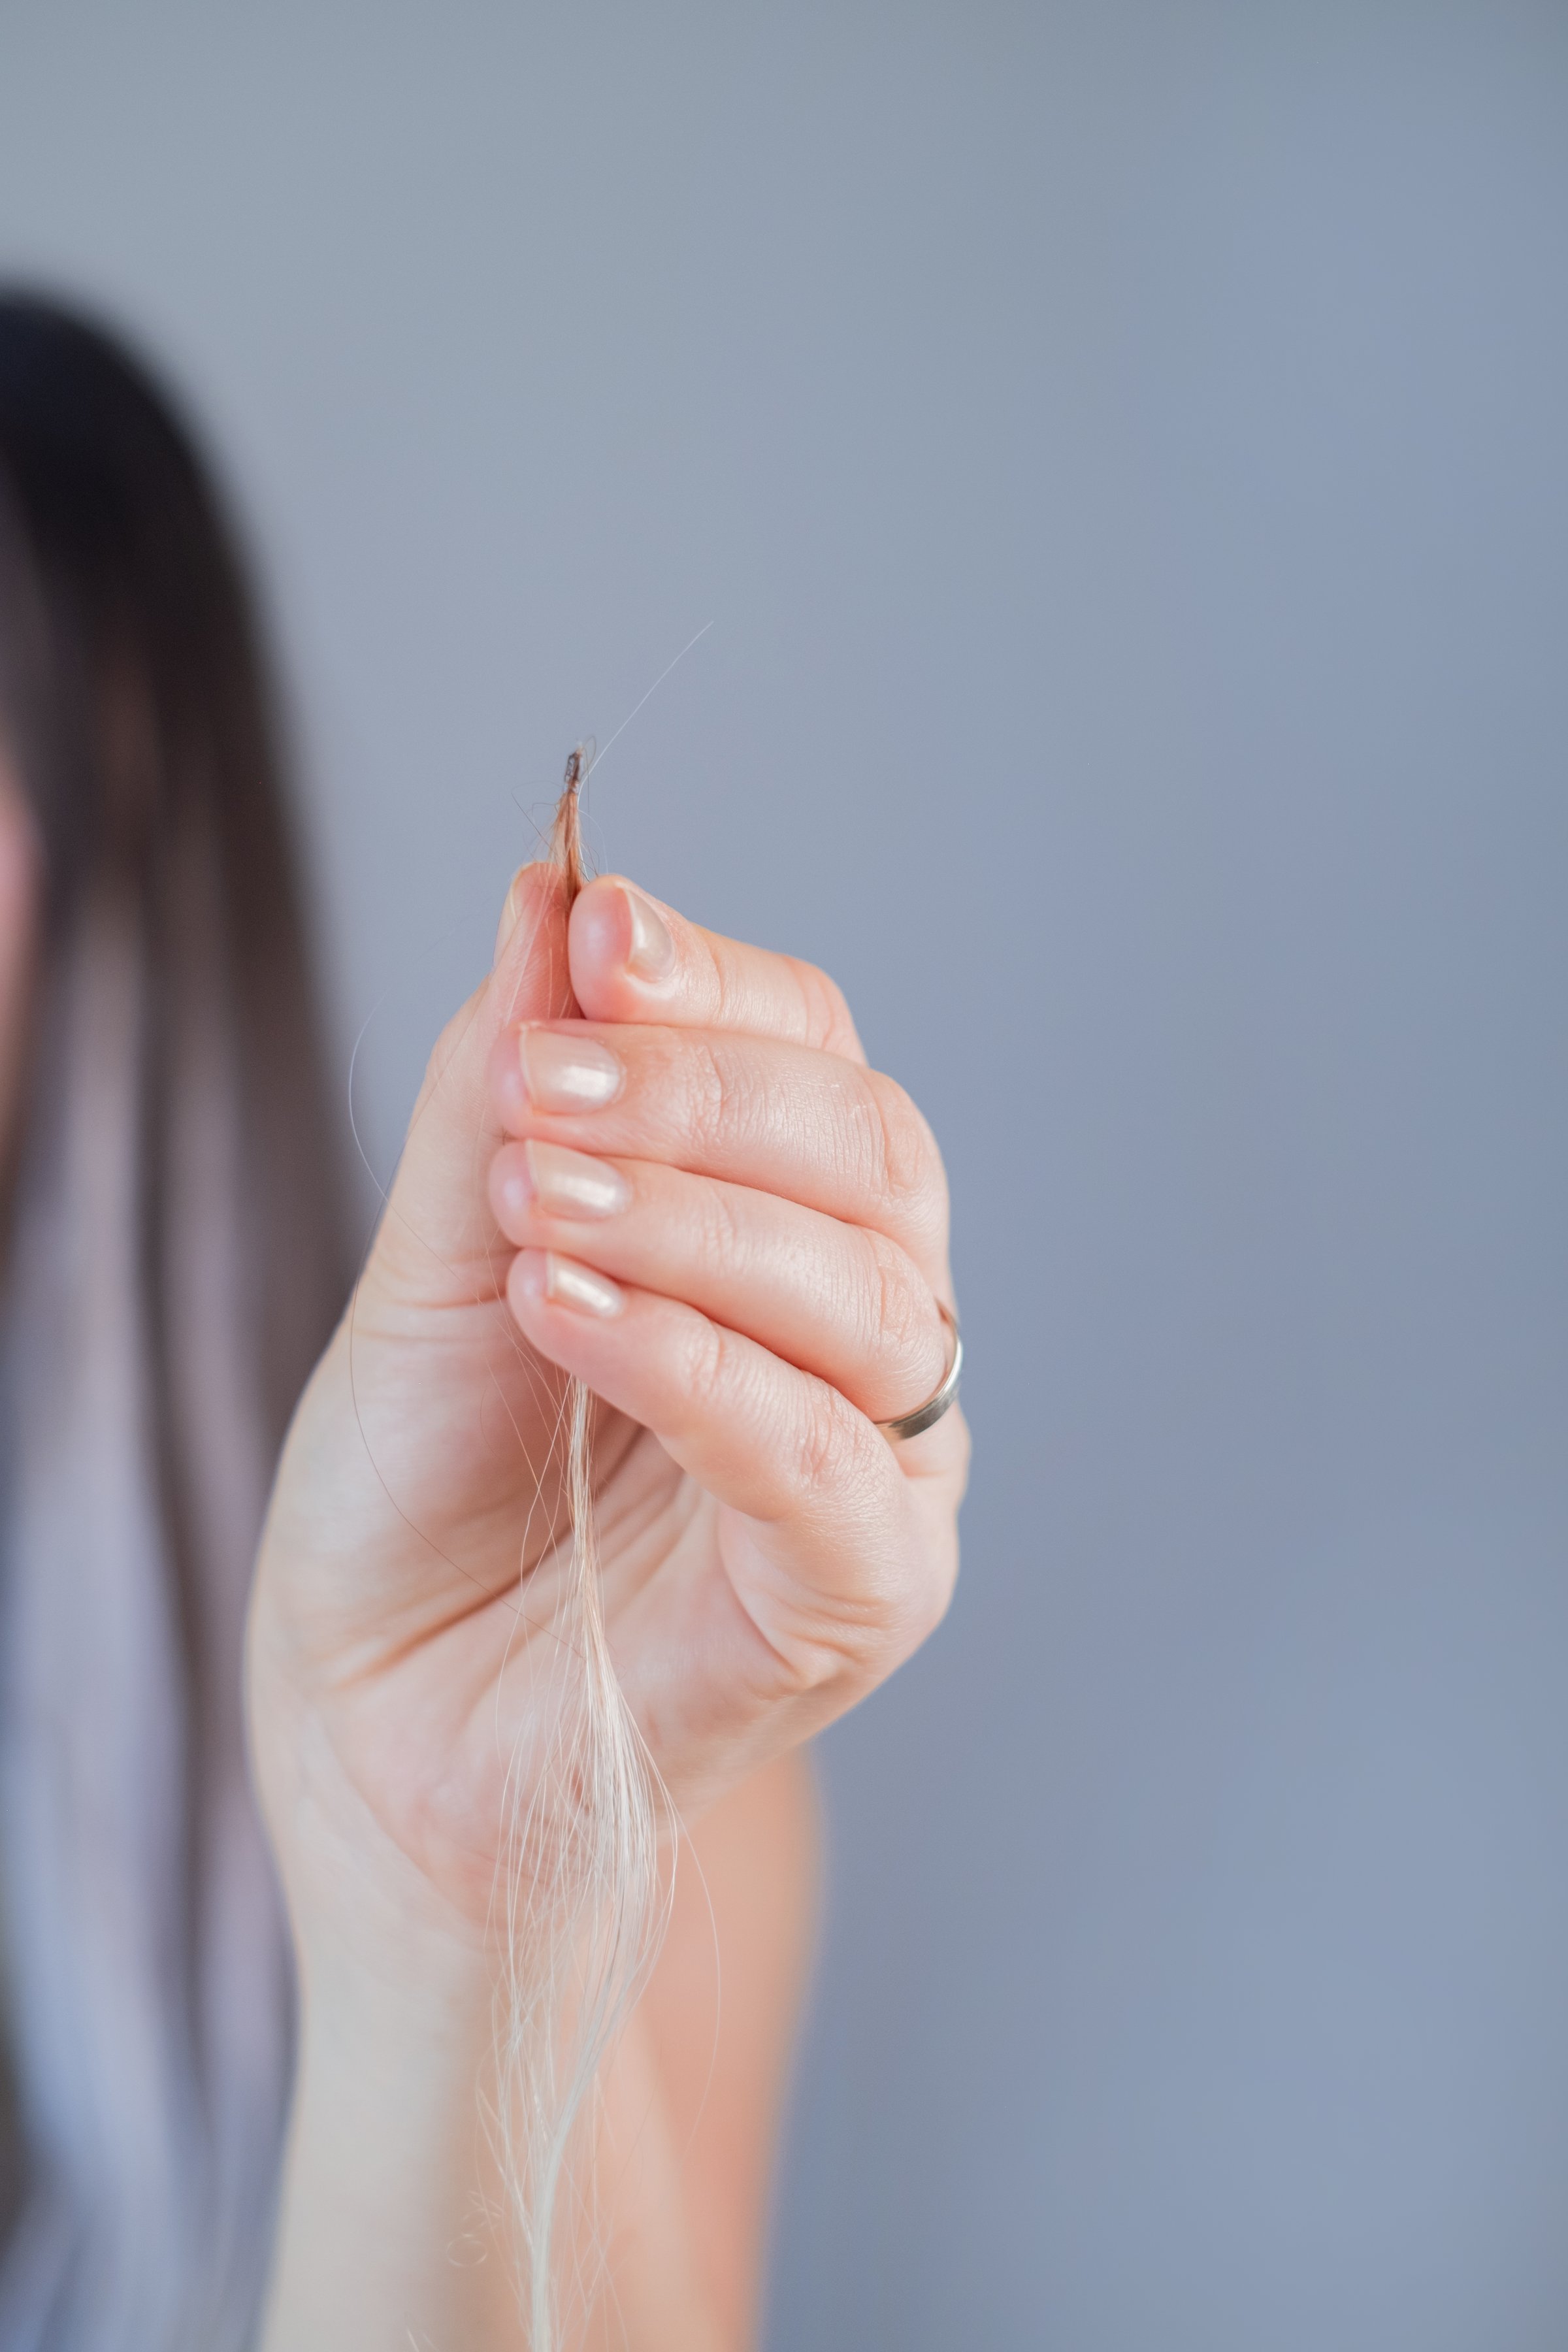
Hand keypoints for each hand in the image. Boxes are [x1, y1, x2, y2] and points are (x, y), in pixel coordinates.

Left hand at [248, 863, 965, 1987]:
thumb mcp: (428, 1272)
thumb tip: (549, 889)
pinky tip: (572, 1316)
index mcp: (772, 1230)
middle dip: (701, 1095)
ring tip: (535, 1208)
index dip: (715, 982)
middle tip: (545, 1084)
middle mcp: (859, 1331)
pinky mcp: (863, 1594)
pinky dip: (700, 1366)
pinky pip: (826, 1458)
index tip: (596, 932)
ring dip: (694, 1223)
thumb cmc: (416, 1513)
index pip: (811, 1052)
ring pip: (866, 1291)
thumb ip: (496, 1097)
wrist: (383, 1748)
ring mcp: (882, 1465)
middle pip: (867, 1148)